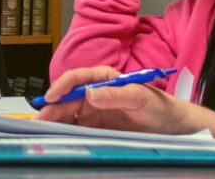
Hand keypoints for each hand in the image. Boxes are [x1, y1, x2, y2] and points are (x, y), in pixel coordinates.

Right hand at [34, 66, 198, 134]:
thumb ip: (115, 94)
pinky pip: (78, 128)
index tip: (51, 97)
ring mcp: (96, 112)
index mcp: (104, 79)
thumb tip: (90, 93)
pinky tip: (60, 136)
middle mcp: (96, 94)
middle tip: (41, 120)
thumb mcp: (139, 97)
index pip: (77, 78)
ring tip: (44, 129)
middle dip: (53, 107)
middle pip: (68, 98)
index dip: (62, 86)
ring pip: (69, 114)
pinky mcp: (98, 128)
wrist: (173, 128)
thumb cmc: (160, 106)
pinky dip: (67, 132)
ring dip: (56, 120)